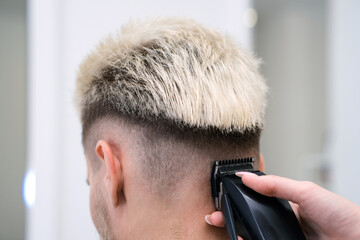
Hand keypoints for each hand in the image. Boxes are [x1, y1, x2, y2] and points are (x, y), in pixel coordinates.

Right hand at [205, 172, 359, 239]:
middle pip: (251, 218)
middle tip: (214, 215)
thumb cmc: (341, 214)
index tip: (224, 193)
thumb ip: (276, 185)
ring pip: (255, 234)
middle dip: (231, 216)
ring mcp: (283, 236)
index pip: (257, 198)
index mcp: (288, 203)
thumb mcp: (305, 191)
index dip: (240, 195)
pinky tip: (240, 239)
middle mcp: (284, 221)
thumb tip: (248, 177)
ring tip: (222, 225)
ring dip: (237, 231)